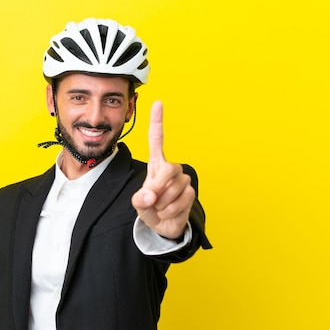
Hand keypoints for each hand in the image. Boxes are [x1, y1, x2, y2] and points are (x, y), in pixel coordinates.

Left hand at [131, 101, 194, 239]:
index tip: (158, 103)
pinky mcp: (191, 192)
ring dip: (163, 203)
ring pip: (174, 188)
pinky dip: (171, 210)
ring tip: (160, 207)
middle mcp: (170, 169)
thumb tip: (150, 195)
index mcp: (156, 165)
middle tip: (152, 200)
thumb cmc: (150, 209)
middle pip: (168, 169)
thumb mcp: (139, 204)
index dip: (157, 122)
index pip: (156, 140)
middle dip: (158, 186)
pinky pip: (182, 199)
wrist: (163, 225)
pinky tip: (169, 211)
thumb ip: (140, 199)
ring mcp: (182, 180)